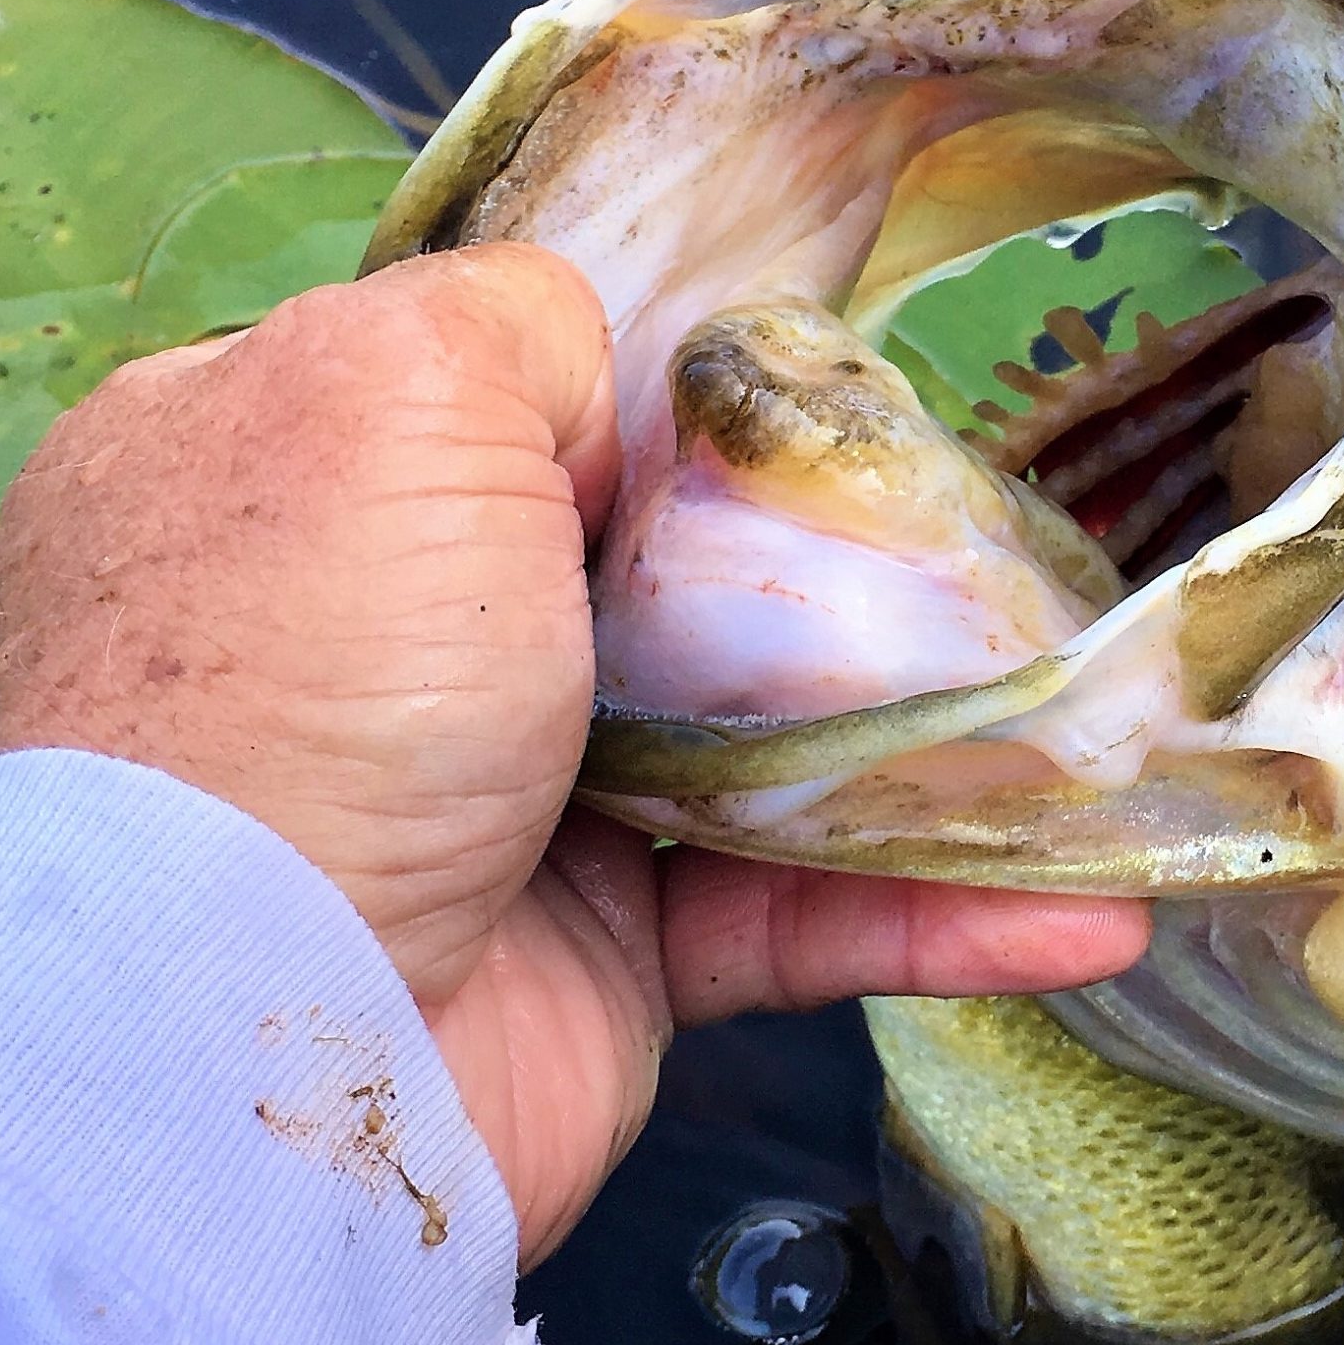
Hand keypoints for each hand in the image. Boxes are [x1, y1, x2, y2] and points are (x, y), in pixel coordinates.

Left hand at [0, 243, 1146, 1263]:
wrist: (253, 1024)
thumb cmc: (314, 665)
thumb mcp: (388, 385)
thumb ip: (521, 320)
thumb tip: (615, 371)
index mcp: (299, 478)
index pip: (494, 394)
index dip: (643, 384)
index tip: (800, 390)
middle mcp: (386, 636)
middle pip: (646, 564)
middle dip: (811, 558)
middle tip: (975, 537)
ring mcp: (493, 803)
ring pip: (750, 742)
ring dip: (923, 739)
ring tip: (1090, 719)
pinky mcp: (594, 957)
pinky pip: (791, 912)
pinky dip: (933, 909)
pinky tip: (1083, 908)